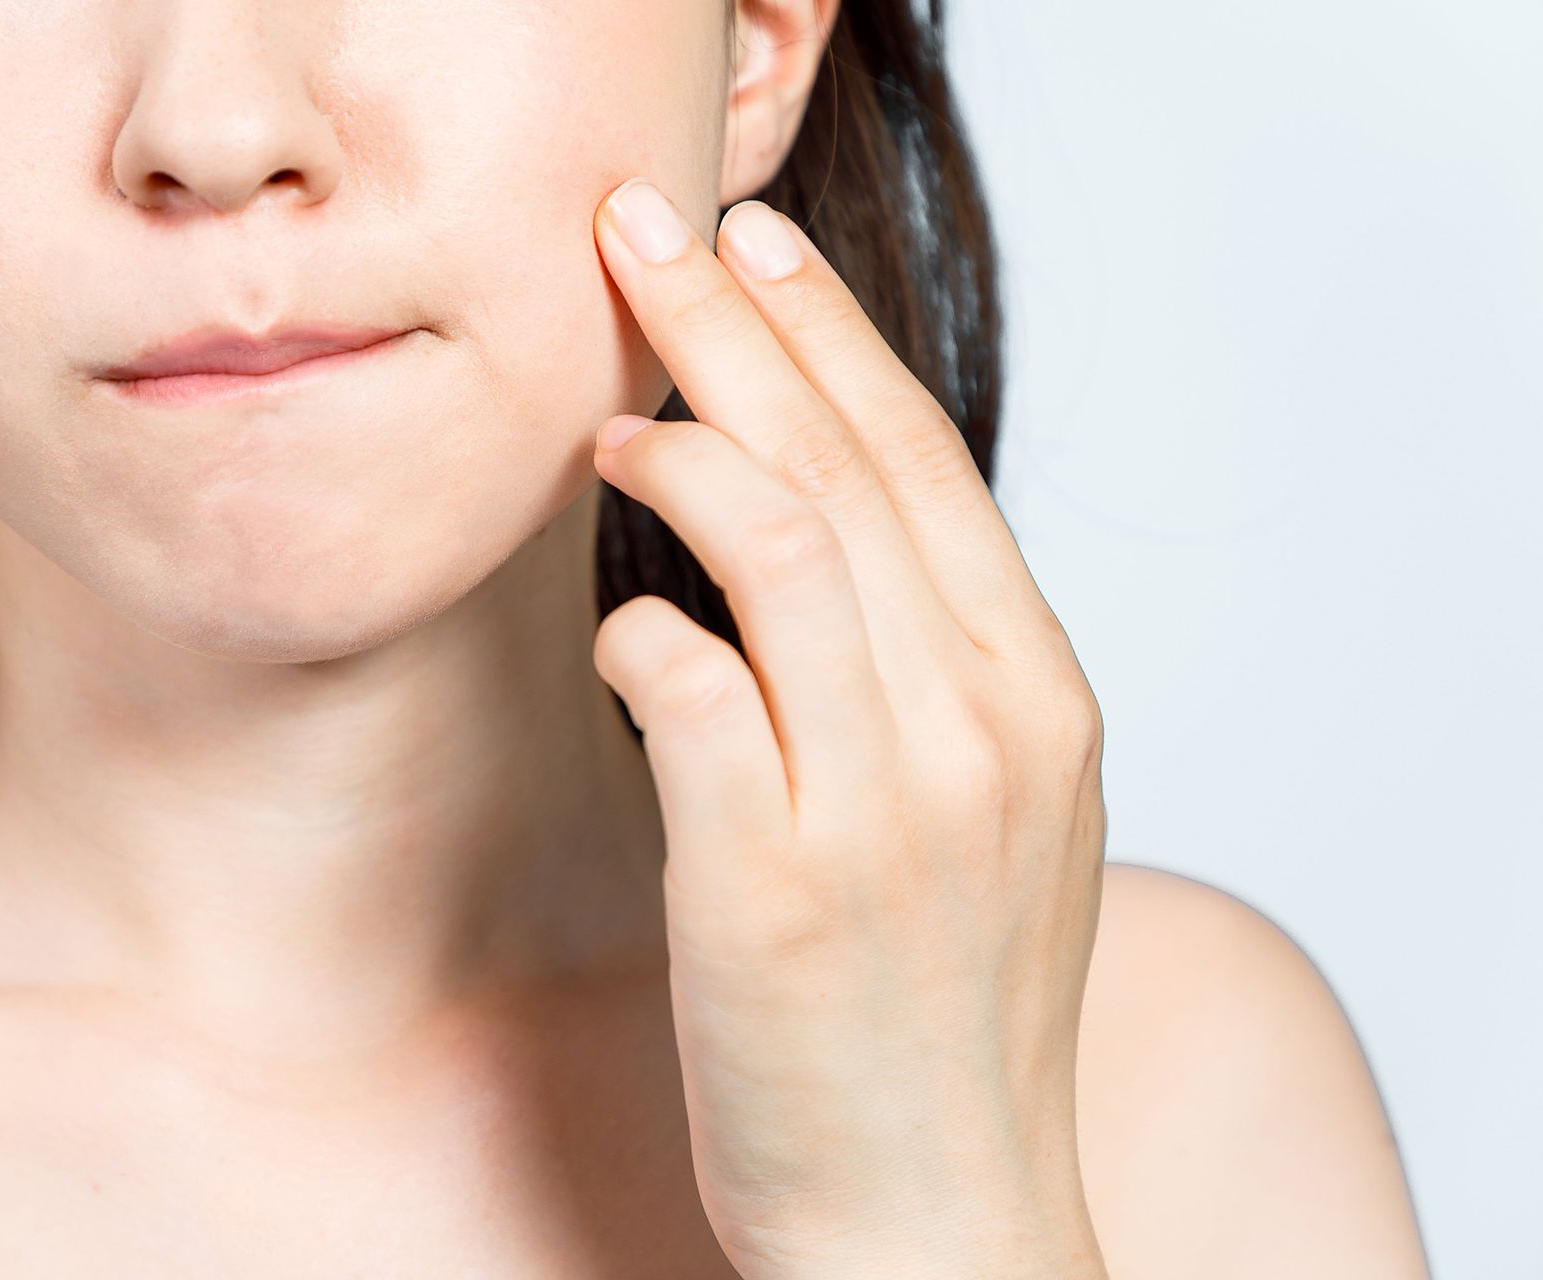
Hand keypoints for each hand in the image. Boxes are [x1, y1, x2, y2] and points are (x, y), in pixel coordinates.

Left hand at [588, 177, 1110, 1279]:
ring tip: (608, 417)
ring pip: (777, 542)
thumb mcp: (991, 817)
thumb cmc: (944, 1014)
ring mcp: (882, 806)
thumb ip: (929, 675)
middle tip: (645, 235)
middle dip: (733, 326)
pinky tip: (616, 627)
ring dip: (674, 452)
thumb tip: (812, 537)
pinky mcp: (770, 885)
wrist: (939, 1217)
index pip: (924, 464)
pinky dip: (639, 630)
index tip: (756, 250)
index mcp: (1037, 700)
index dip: (830, 336)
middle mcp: (979, 730)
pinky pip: (688, 690)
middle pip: (845, 464)